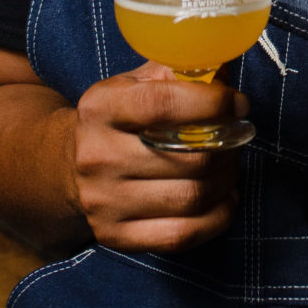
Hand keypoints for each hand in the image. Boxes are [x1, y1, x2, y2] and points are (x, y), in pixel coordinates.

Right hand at [70, 62, 248, 253]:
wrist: (68, 167)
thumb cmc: (119, 119)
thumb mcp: (136, 83)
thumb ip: (178, 71)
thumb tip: (226, 71)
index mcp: (100, 108)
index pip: (164, 104)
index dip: (212, 103)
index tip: (238, 104)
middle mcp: (96, 155)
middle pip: (187, 157)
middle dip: (227, 147)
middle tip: (238, 138)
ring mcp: (103, 201)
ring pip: (190, 197)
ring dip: (226, 181)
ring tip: (230, 166)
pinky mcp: (114, 235)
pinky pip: (182, 235)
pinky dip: (216, 217)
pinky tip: (223, 199)